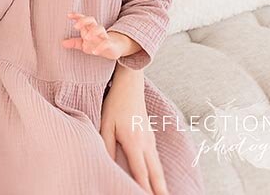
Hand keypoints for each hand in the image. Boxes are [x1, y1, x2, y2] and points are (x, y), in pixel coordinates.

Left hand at [62, 13, 125, 59]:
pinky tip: (94, 52)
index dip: (77, 16)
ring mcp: (104, 36)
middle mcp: (97, 29)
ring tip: (86, 38)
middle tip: (75, 26)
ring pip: (100, 28)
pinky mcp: (110, 44)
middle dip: (84, 21)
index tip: (68, 15)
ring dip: (93, 32)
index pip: (83, 19)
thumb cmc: (97, 44)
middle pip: (91, 20)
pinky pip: (106, 43)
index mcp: (90, 28)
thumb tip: (62, 43)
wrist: (113, 49)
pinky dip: (100, 47)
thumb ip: (74, 43)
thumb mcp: (84, 44)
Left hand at [99, 66, 168, 194]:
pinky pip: (156, 158)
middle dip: (159, 189)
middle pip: (155, 173)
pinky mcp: (151, 136)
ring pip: (158, 166)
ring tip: (163, 194)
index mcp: (133, 142)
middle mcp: (146, 143)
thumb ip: (106, 145)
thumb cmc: (115, 104)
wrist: (130, 85)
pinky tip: (158, 178)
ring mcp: (150, 139)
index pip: (140, 172)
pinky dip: (159, 172)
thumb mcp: (105, 124)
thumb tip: (107, 163)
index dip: (144, 188)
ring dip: (161, 182)